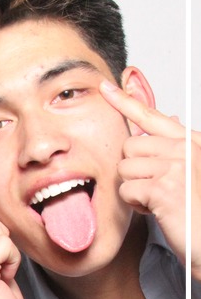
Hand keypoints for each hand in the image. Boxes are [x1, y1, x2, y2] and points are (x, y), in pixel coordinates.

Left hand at [100, 79, 200, 279]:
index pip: (153, 115)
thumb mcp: (189, 173)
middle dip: (132, 171)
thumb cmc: (200, 212)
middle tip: (154, 189)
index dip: (127, 101)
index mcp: (191, 142)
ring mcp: (176, 165)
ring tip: (158, 201)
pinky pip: (126, 190)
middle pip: (129, 146)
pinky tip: (157, 210)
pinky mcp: (164, 187)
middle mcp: (185, 148)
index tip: (107, 86)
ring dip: (134, 190)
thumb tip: (167, 117)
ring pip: (124, 168)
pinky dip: (136, 205)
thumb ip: (173, 149)